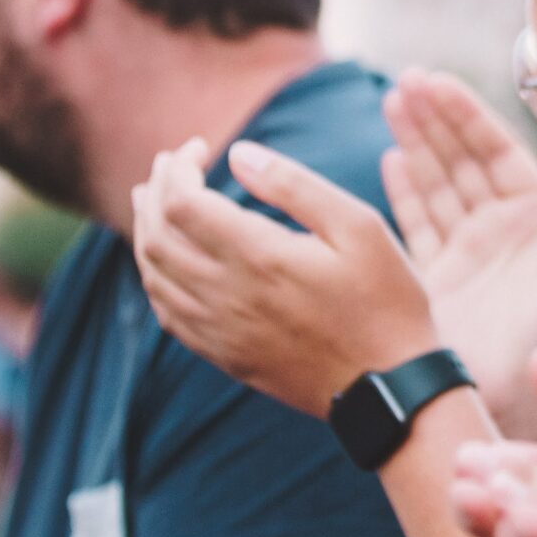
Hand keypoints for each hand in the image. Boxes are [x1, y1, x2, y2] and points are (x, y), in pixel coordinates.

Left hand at [133, 137, 438, 415]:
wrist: (390, 389)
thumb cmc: (386, 301)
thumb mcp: (359, 227)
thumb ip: (295, 185)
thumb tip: (238, 153)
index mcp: (259, 256)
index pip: (181, 202)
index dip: (177, 167)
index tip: (198, 147)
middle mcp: (227, 295)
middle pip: (156, 236)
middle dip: (154, 191)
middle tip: (169, 166)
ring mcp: (221, 332)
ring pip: (154, 275)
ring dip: (145, 232)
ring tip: (152, 203)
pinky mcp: (226, 357)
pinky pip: (168, 314)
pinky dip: (155, 277)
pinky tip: (167, 263)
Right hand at [382, 71, 536, 437]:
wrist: (521, 402)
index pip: (497, 151)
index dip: (466, 115)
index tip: (435, 81)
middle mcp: (503, 231)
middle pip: (462, 160)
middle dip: (434, 119)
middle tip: (404, 82)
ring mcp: (468, 255)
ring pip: (437, 184)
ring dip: (415, 143)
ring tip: (391, 103)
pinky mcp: (436, 280)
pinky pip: (417, 223)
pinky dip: (404, 190)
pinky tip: (391, 158)